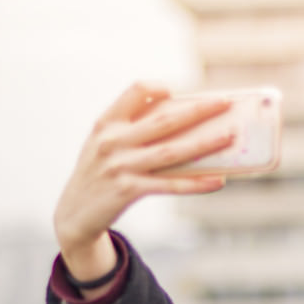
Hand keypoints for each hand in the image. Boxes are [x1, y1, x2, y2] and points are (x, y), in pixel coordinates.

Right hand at [53, 82, 235, 281]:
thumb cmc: (98, 175)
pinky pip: (170, 185)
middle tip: (225, 102)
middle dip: (198, 110)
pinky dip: (196, 183)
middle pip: (164, 119)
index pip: (135, 91)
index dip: (159, 87)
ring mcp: (120, 166)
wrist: (73, 215)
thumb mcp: (103, 145)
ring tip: (230, 136)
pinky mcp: (128, 191)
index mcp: (106, 123)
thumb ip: (130, 129)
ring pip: (172, 151)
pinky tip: (217, 180)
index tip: (177, 91)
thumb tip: (181, 121)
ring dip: (205, 143)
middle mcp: (112, 141)